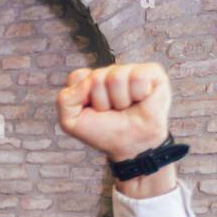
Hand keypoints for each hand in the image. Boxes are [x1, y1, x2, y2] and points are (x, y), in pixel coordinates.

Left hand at [56, 63, 170, 161]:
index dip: (82, 98)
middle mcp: (109, 73)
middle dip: (102, 102)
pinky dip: (138, 94)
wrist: (130, 145)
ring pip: (116, 77)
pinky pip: (138, 76)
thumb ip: (64, 100)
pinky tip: (141, 100)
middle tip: (112, 112)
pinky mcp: (152, 73)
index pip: (77, 77)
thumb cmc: (104, 132)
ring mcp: (130, 71)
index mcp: (90, 82)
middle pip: (96, 78)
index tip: (91, 111)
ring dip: (120, 100)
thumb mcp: (71, 123)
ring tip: (126, 108)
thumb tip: (87, 78)